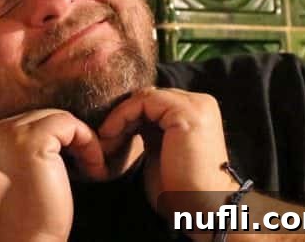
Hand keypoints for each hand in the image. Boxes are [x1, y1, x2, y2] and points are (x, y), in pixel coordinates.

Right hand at [0, 109, 109, 241]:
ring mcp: (12, 133)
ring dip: (84, 142)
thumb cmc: (35, 212)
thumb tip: (64, 126)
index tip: (75, 168)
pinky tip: (92, 171)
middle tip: (87, 170)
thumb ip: (35, 144)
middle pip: (49, 116)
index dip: (62, 141)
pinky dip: (89, 145)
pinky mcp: (32, 141)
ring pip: (61, 119)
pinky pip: (71, 125)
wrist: (30, 241)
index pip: (37, 120)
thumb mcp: (30, 168)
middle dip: (73, 140)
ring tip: (90, 171)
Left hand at [98, 87, 234, 214]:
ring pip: (143, 97)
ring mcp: (196, 105)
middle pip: (148, 97)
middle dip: (122, 116)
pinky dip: (122, 116)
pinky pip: (143, 102)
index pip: (153, 102)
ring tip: (106, 140)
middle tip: (103, 139)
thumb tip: (126, 115)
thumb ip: (150, 127)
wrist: (200, 208)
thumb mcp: (160, 147)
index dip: (127, 116)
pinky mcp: (186, 112)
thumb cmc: (179, 186)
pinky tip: (111, 134)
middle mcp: (200, 102)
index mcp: (196, 111)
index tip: (108, 137)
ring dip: (118, 117)